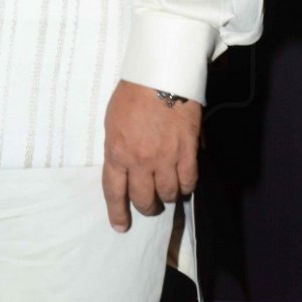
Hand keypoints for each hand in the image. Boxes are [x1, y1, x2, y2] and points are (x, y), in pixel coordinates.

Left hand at [102, 79, 201, 232]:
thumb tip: (126, 166)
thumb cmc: (132, 93)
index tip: (120, 226)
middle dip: (146, 206)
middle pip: (144, 199)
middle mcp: (139, 160)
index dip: (117, 212)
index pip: (114, 191)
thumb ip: (118, 147)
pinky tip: (184, 181)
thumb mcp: (113, 121)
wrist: (161, 75)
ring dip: (168, 196)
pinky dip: (186, 186)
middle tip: (150, 203)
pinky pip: (189, 182)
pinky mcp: (187, 152)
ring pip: (168, 194)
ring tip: (168, 189)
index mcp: (116, 151)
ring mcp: (165, 158)